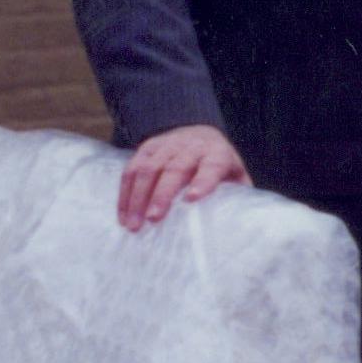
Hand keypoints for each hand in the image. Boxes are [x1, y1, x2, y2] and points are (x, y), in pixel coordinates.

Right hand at [118, 124, 247, 230]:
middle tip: (153, 219)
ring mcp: (166, 145)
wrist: (198, 133)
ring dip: (138, 197)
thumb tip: (238, 229)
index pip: (211, 166)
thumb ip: (237, 197)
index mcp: (216, 154)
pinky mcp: (146, 148)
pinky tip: (123, 215)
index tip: (192, 199)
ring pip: (148, 168)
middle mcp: (191, 147)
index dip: (202, 182)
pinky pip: (132, 169)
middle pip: (174, 168)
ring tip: (133, 225)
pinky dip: (125, 193)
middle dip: (162, 194)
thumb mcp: (235, 176)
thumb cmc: (219, 166)